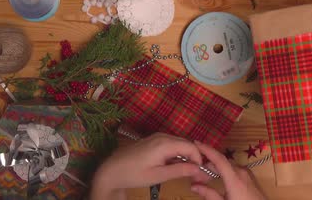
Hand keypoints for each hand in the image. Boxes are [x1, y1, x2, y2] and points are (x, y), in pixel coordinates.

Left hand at [91, 133, 205, 198]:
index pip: (191, 147)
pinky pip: (171, 144)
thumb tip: (199, 169)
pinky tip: (175, 166)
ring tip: (187, 172)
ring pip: (180, 144)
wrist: (111, 170)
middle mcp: (163, 136)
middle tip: (197, 174)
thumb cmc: (133, 174)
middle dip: (194, 158)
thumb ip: (180, 170)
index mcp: (165, 143)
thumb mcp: (158, 175)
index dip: (199, 159)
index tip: (201, 173)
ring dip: (186, 156)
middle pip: (187, 144)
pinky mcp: (153, 140)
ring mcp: (157, 137)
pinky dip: (177, 154)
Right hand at [190, 141, 266, 199]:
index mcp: (234, 178)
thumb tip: (194, 186)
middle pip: (222, 161)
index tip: (195, 143)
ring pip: (228, 165)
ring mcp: (247, 174)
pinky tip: (217, 175)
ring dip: (216, 166)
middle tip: (194, 165)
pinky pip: (234, 169)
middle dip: (208, 161)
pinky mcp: (249, 178)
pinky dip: (223, 170)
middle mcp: (241, 172)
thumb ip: (209, 194)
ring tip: (203, 171)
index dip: (207, 149)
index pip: (219, 158)